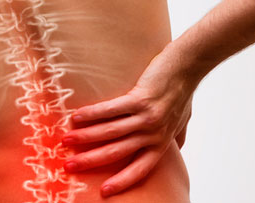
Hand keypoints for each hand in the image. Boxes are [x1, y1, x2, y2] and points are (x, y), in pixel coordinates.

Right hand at [62, 46, 197, 196]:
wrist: (189, 64)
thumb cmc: (183, 90)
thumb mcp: (183, 119)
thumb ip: (177, 135)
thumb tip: (176, 148)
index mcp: (162, 142)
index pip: (141, 168)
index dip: (122, 181)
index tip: (104, 192)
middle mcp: (154, 133)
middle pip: (117, 153)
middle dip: (90, 161)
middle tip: (69, 166)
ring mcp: (147, 117)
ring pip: (110, 132)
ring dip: (85, 137)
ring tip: (66, 140)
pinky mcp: (141, 99)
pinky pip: (111, 110)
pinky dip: (92, 114)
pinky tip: (77, 116)